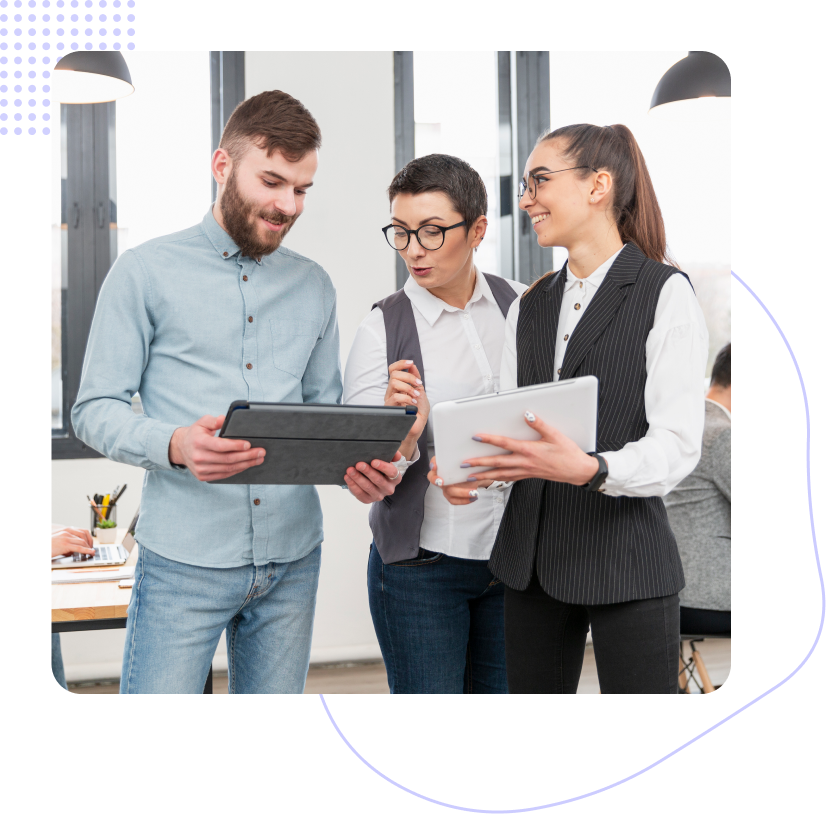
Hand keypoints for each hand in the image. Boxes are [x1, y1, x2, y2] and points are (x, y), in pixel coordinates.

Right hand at [51, 527, 95, 557]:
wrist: (40, 548)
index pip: (82, 531)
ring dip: (89, 548)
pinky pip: (79, 548)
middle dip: (90, 543)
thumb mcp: (58, 540)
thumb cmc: (49, 545)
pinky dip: (87, 551)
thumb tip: (73, 551)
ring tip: (91, 553)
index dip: (88, 538)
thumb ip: (67, 542)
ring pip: (82, 542)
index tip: (91, 544)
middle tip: (92, 549)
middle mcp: (67, 531)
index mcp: (66, 529)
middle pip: (84, 535)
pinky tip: (91, 553)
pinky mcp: (65, 545)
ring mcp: (66, 537)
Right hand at [169, 414, 265, 481]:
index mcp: (199, 442)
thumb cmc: (195, 434)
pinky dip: (237, 470)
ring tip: (258, 459)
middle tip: (261, 452)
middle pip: (227, 459)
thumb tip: (225, 419)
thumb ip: (214, 420)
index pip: (220, 445)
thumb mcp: (202, 422)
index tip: (249, 444)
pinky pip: (224, 475)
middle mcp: (199, 457)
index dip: (236, 446)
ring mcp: (201, 469)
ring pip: (228, 468)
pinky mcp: (203, 476)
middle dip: (247, 456)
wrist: (180, 448)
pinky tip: (247, 465)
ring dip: (246, 464)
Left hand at [344, 452, 402, 503]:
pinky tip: (347, 477)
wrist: (374, 481)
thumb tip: (396, 455)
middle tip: (358, 464)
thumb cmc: (380, 468)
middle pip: (378, 480)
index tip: (373, 461)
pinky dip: (353, 485)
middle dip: (368, 471)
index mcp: (395, 478)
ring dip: (358, 478)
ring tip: (350, 470)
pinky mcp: (368, 500)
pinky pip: (360, 494)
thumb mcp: (388, 461)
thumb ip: (392, 455)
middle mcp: (388, 489)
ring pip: (368, 487)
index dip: (383, 467)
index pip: (392, 473)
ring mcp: (378, 496)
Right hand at [385, 360, 429, 459]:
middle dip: (409, 376)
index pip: (393, 369)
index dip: (400, 364)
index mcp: (399, 386)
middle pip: (394, 374)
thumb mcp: (420, 392)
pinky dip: (407, 398)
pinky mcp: (390, 408)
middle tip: (418, 384)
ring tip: (415, 396)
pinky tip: (412, 403)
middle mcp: (392, 391)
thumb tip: (412, 365)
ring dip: (408, 387)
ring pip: (394, 382)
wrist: (415, 428)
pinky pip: (395, 396)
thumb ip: (416, 379)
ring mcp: (390, 399)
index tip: (410, 363)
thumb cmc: (417, 413)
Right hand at [426, 457, 495, 505]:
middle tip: (442, 482)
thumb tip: (470, 444)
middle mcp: (442, 476)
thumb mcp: (468, 457)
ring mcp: (446, 487)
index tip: (435, 466)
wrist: (475, 473)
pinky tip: (473, 498)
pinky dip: (464, 500)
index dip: (433, 464)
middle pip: (435, 480)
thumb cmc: (469, 464)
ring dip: (461, 493)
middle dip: (438, 481)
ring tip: (474, 492)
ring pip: (449, 492)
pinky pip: (454, 500)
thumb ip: (465, 453)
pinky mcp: (451, 495)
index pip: (433, 463)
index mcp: (443, 465)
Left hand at [459, 411, 598, 485]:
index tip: (476, 437)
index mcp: (529, 451)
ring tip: (470, 477)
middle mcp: (525, 463)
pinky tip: (490, 480)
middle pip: (497, 463)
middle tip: (464, 464)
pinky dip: (497, 479)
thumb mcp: (555, 436)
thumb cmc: (567, 453)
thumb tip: (527, 414)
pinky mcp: (528, 475)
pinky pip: (509, 478)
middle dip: (479, 464)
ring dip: (484, 475)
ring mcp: (526, 471)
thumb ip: (540, 424)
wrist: (576, 471)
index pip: (505, 444)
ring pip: (500, 474)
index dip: (489, 440)